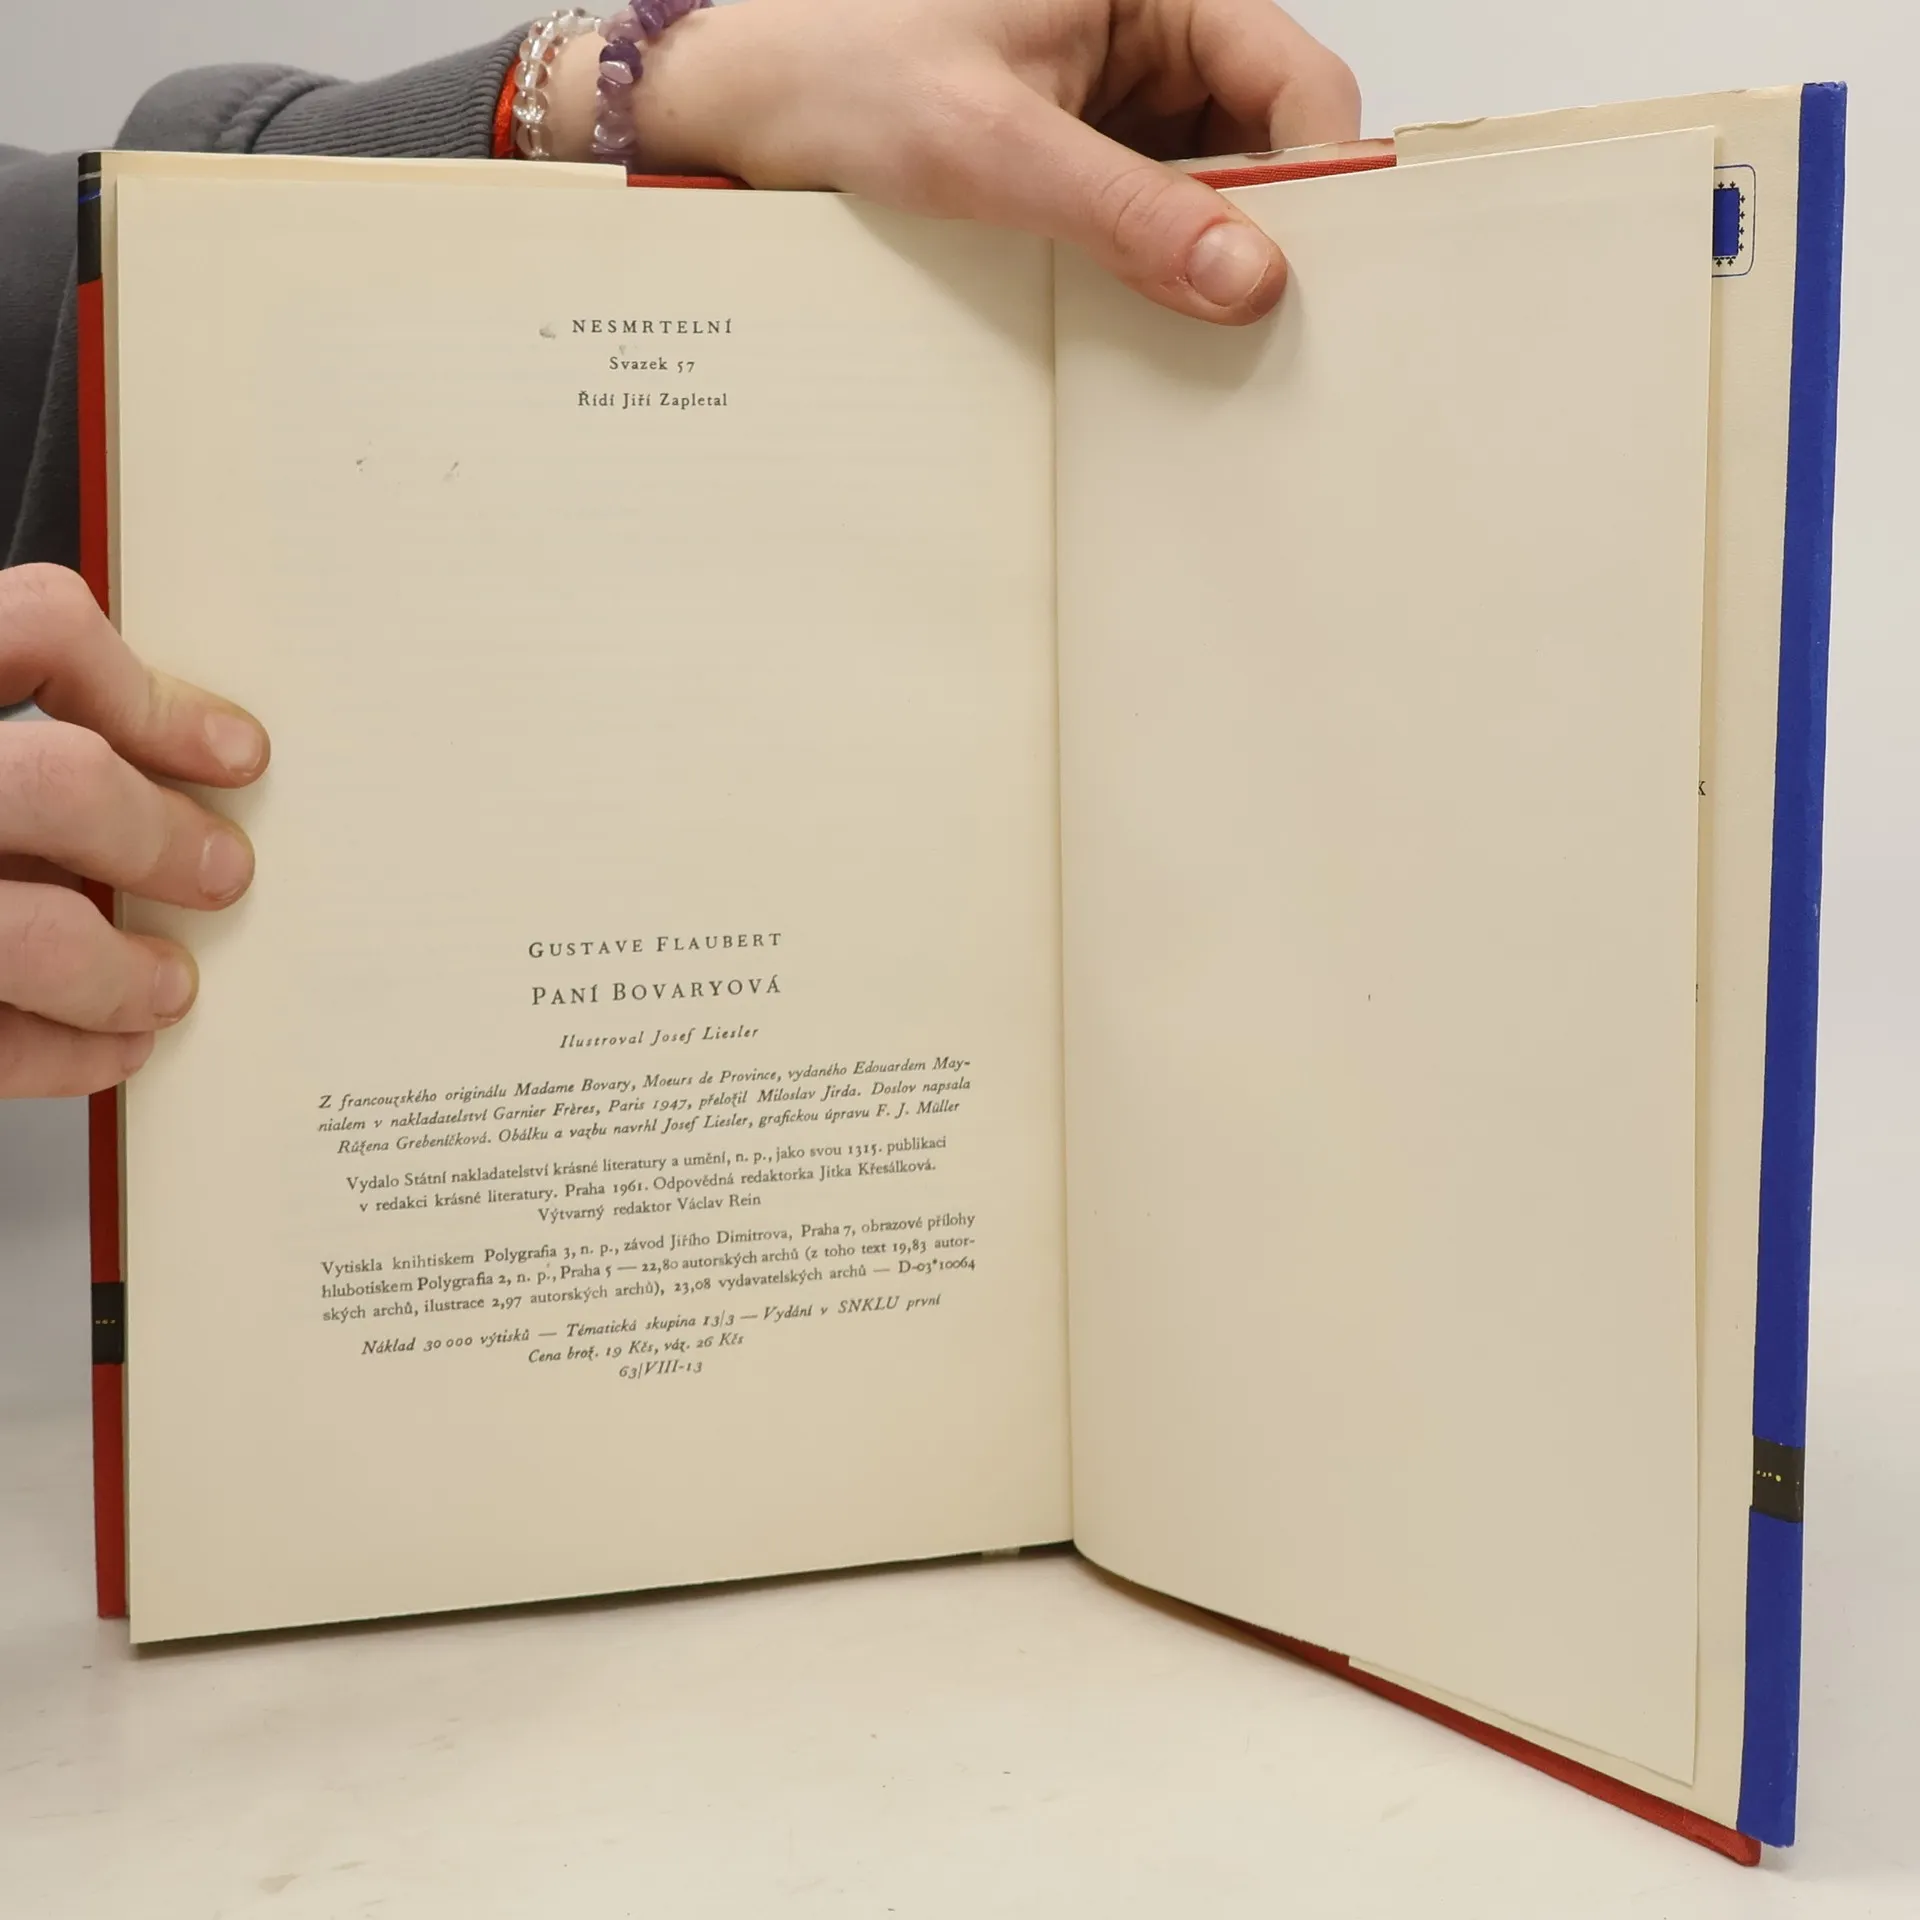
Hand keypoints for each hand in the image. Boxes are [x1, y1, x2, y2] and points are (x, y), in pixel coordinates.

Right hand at [0, 565, 267, 1097]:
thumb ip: (0, 734)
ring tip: (164, 984)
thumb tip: (158, 763)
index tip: (233, 751)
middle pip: (57, 783)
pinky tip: (106, 1049)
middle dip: (160, 837)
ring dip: (121, 971)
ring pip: (31, 933)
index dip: (149, 692)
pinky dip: (64, 1053)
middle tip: (220, 871)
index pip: (34, 627)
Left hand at [553, 0, 1359, 323]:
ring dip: (1205, 261)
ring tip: (1192, 337)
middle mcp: (1146, 34)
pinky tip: (1143, 325)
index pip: (1292, 77)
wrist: (737, 105)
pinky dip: (1154, 270)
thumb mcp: (990, 147)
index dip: (1317, 178)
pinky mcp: (1078, 153)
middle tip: (1253, 330)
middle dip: (1264, 231)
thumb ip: (1125, 214)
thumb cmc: (838, 76)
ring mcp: (1115, 99)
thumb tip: (1248, 278)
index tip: (1311, 278)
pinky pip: (1150, 216)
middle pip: (1264, 139)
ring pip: (1212, 188)